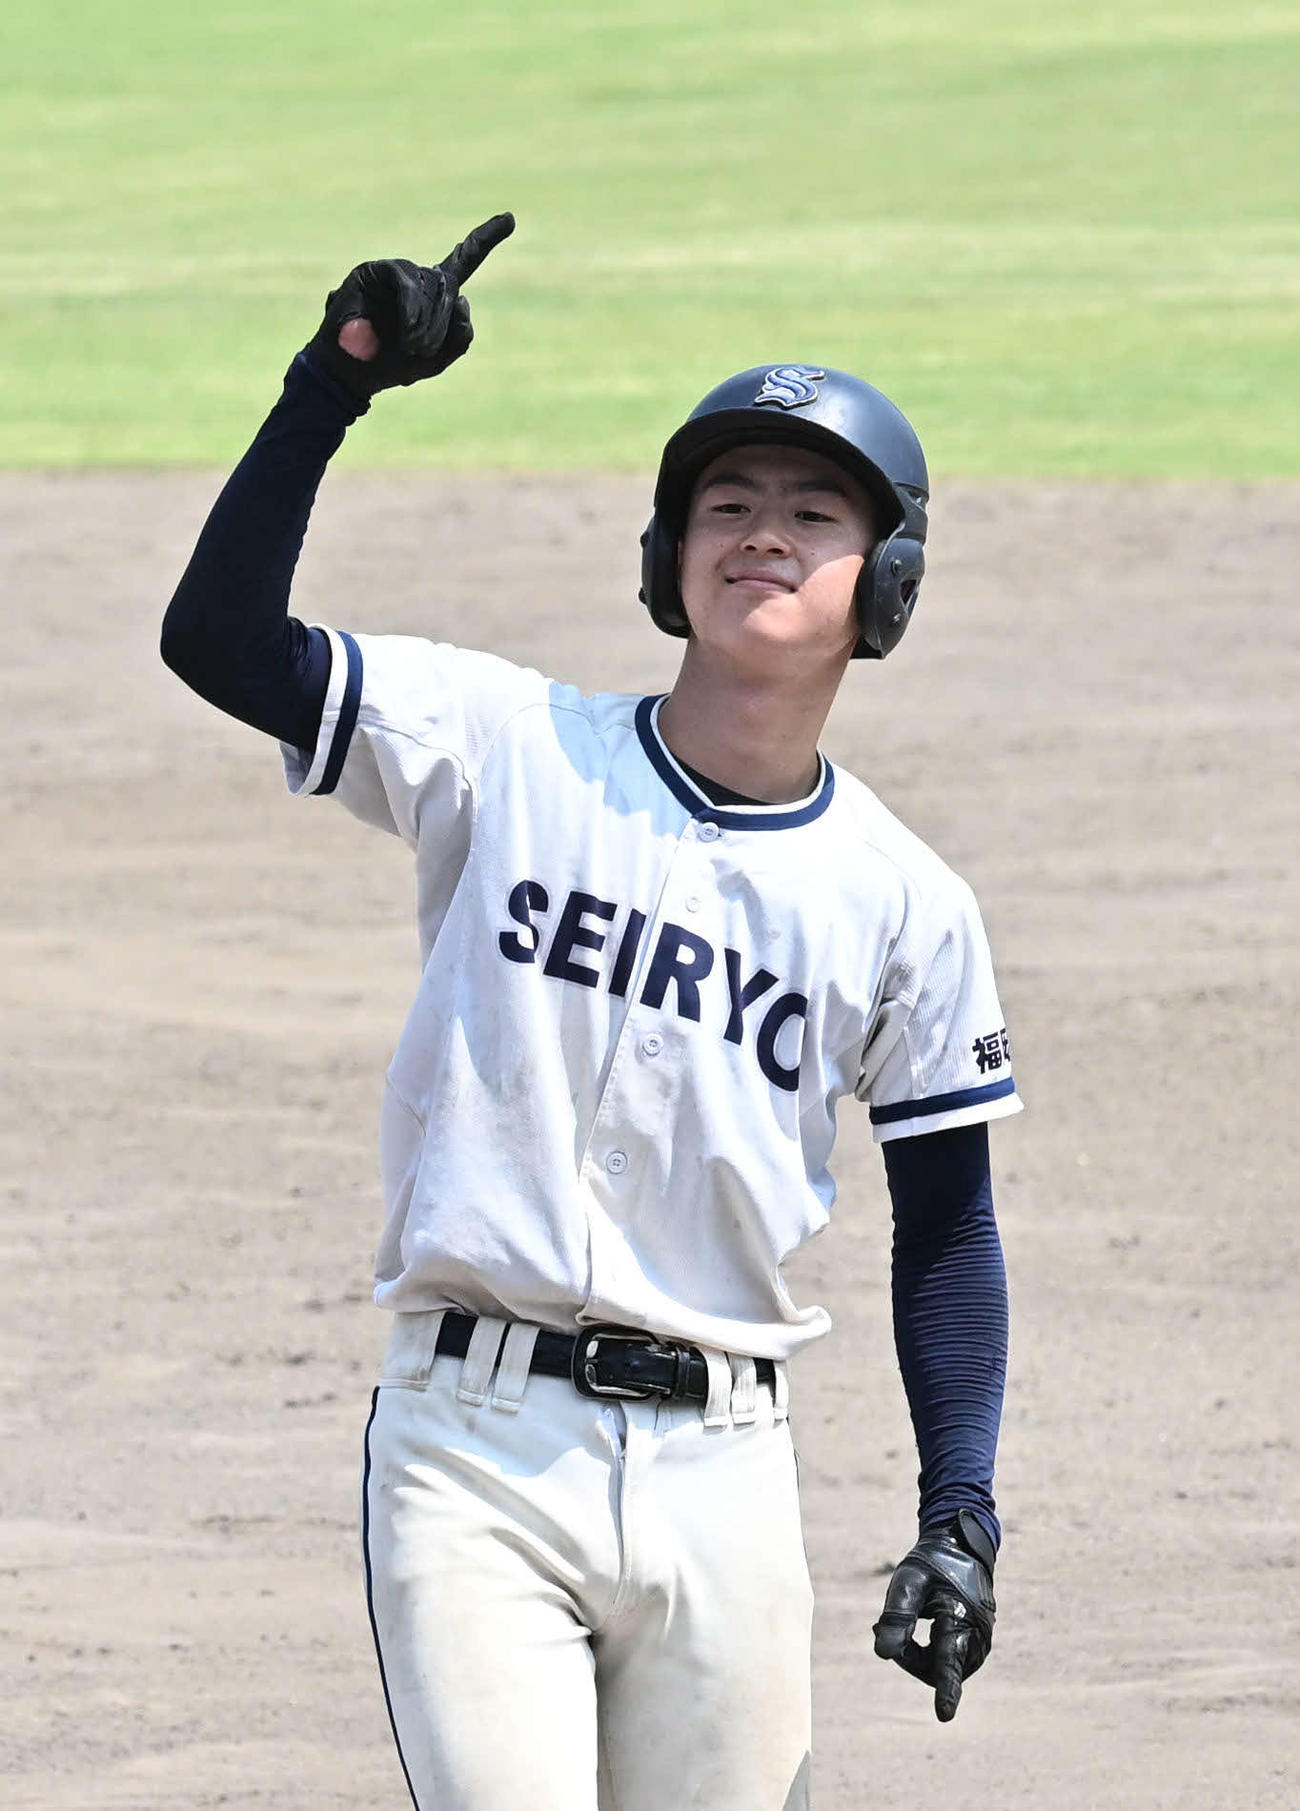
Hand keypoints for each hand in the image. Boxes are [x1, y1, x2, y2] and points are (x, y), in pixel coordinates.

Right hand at [306, 212, 515, 399]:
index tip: (511, 218)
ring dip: (426, 321)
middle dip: (441, 324)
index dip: (486, 238)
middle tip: (423, 350)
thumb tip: (464, 299)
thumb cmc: (392, 365)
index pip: (464, 261)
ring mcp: (396, 271)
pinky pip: (406, 281)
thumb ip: (461, 336)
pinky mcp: (374, 270)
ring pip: (432, 286)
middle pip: (449, 287)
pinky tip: (407, 327)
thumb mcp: (437, 359)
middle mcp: (417, 277)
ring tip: (413, 346)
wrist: (351, 372)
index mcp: (434, 295)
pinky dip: (411, 307)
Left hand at [872, 1510, 995, 1721]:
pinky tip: (918, 1628)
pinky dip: (928, 1652)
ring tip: (905, 1623)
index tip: (944, 1715)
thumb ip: (897, 1618)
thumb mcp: (908, 1583)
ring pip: (940, 1669)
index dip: (945, 1690)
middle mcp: (977, 1637)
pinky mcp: (976, 1645)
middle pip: (935, 1669)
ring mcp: (980, 1643)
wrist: (961, 1549)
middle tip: (884, 1626)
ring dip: (917, 1655)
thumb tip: (883, 1655)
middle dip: (908, 1656)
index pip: (948, 1661)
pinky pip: (947, 1662)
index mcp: (961, 1618)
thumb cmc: (931, 1565)